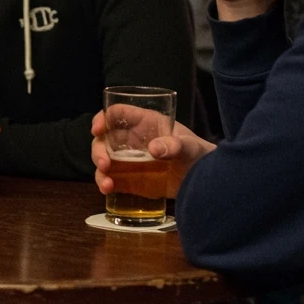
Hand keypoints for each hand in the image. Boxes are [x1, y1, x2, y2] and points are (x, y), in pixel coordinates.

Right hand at [91, 110, 214, 197]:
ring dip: (100, 170)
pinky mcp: (130, 179)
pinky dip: (105, 183)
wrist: (206, 181)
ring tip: (107, 184)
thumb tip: (155, 149)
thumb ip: (175, 145)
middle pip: (104, 139)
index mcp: (145, 122)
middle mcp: (132, 139)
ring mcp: (129, 160)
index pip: (117, 114)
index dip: (103, 118)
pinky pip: (111, 178)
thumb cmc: (198, 154)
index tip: (98, 129)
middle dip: (98, 150)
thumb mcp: (189, 146)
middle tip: (105, 164)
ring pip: (104, 160)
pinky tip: (108, 190)